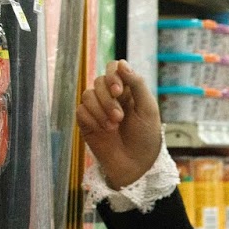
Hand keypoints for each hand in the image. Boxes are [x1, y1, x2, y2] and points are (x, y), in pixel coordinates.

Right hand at [77, 60, 162, 189]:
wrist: (136, 165)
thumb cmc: (146, 137)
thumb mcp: (148, 109)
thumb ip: (137, 84)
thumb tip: (121, 63)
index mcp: (127, 90)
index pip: (113, 68)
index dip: (113, 76)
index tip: (118, 91)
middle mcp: (110, 96)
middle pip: (99, 81)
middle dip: (108, 99)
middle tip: (120, 117)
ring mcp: (97, 109)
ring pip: (87, 94)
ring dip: (101, 110)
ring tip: (113, 127)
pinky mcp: (87, 121)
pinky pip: (81, 110)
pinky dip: (92, 119)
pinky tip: (103, 131)